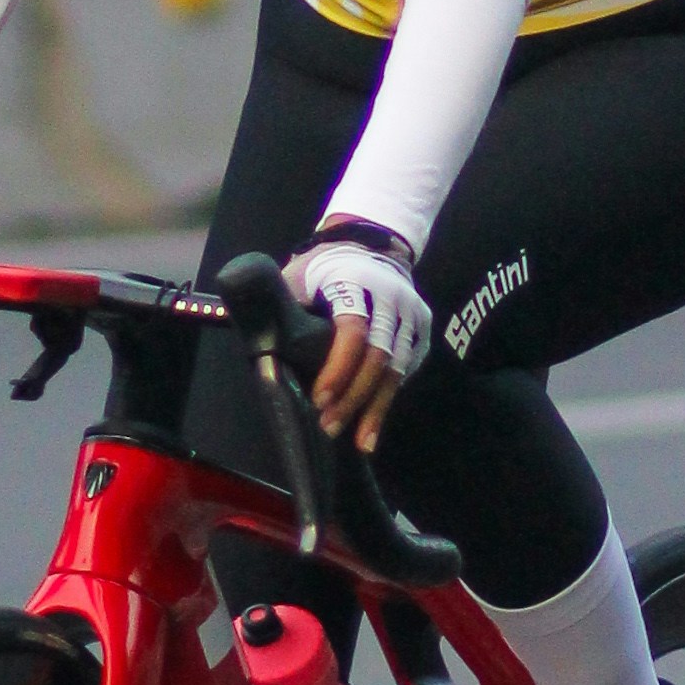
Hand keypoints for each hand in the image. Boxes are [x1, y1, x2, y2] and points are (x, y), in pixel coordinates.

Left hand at [282, 234, 429, 455]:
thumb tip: (262, 346)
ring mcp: (410, 313)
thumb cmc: (324, 267)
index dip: (338, 369)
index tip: (319, 399)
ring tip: (361, 441)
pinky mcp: (421, 328)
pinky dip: (390, 396)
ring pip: (398, 368)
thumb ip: (284, 305)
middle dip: (354, 397)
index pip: (353, 332)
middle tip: (330, 426)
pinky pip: (406, 368)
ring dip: (377, 408)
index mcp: (355, 281)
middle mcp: (391, 297)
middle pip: (379, 357)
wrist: (372, 243)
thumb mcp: (298, 275)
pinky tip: (373, 421)